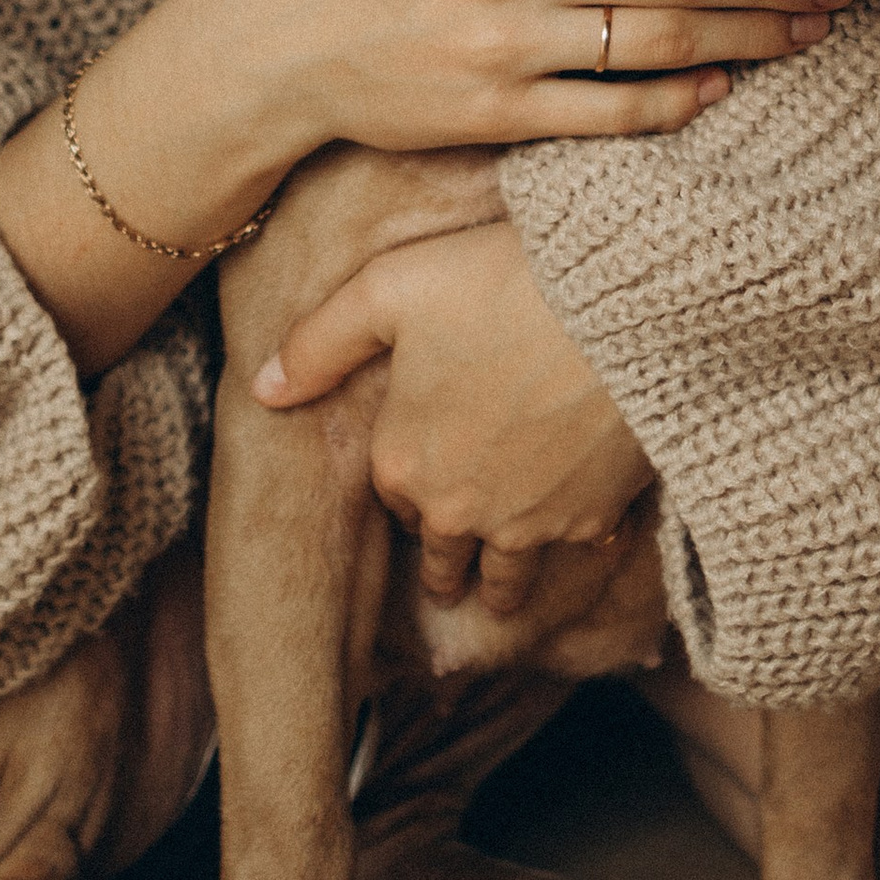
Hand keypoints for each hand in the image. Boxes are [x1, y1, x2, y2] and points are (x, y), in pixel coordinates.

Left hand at [252, 220, 649, 614]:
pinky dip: (579, 543)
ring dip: (501, 584)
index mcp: (403, 462)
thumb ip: (320, 342)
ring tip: (501, 595)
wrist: (616, 304)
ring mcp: (529, 524)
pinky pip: (578, 551)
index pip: (392, 497)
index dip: (406, 485)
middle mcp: (458, 510)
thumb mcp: (388, 290)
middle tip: (452, 580)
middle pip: (444, 556)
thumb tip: (263, 389)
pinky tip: (586, 534)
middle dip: (446, 563)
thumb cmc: (497, 284)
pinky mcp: (593, 518)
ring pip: (507, 577)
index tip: (420, 481)